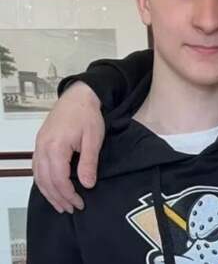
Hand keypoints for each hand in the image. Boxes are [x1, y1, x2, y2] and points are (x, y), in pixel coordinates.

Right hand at [32, 81, 104, 212]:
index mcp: (56, 147)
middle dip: (58, 198)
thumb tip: (87, 185)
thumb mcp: (93, 139)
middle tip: (71, 209)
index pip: (59, 180)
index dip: (68, 195)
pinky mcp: (39, 144)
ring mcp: (38, 146)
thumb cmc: (88, 116)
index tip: (79, 204)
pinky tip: (51, 188)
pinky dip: (43, 181)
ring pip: (38, 176)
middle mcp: (42, 148)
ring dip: (48, 193)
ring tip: (60, 205)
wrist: (78, 96)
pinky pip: (37, 168)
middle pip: (46, 181)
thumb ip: (88, 163)